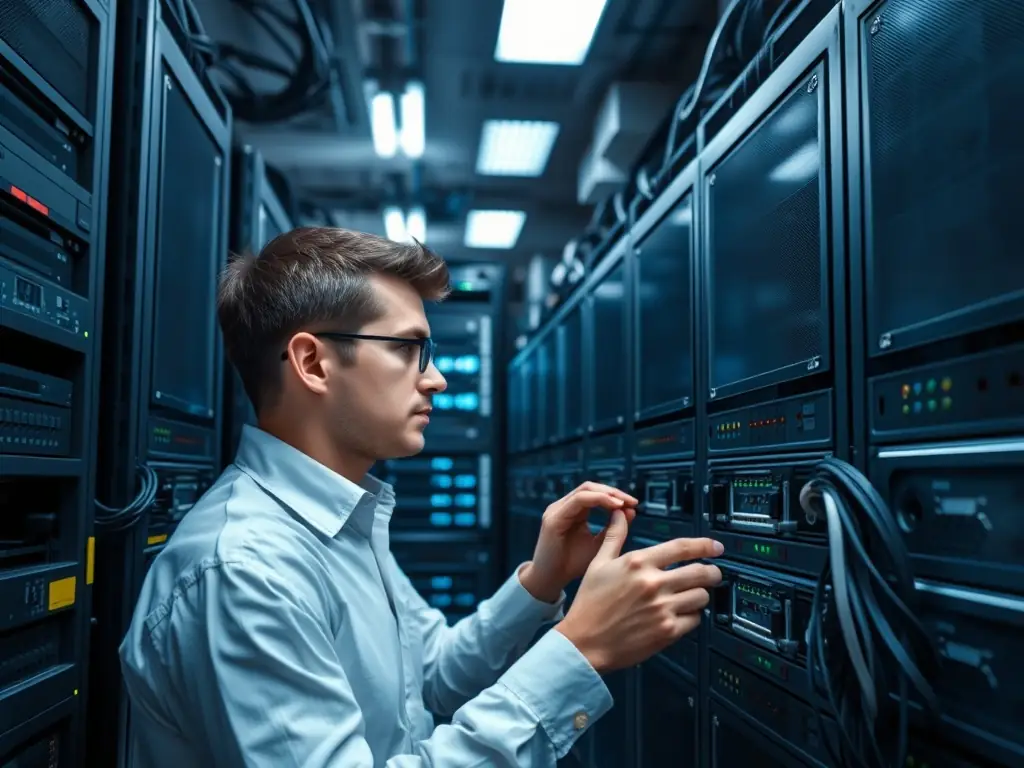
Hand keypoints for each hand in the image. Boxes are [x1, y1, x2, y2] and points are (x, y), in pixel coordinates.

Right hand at [520, 482, 637, 603]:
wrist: (551, 580)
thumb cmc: (573, 565)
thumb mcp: (599, 545)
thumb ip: (613, 529)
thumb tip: (631, 510)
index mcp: (573, 511)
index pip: (596, 493)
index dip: (616, 495)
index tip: (634, 504)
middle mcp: (563, 506)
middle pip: (591, 487)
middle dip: (614, 492)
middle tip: (632, 501)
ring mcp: (557, 510)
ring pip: (585, 490)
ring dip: (607, 494)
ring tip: (623, 503)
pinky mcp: (554, 518)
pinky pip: (578, 500)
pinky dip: (598, 500)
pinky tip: (612, 506)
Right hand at [554, 511, 723, 673]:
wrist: (584, 643)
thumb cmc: (589, 604)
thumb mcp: (598, 564)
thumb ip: (615, 537)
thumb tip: (620, 514)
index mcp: (637, 562)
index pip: (681, 547)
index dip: (704, 545)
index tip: (715, 547)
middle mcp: (653, 583)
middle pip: (700, 572)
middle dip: (712, 572)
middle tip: (713, 574)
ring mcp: (662, 608)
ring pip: (701, 596)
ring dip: (701, 595)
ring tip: (691, 596)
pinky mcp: (667, 631)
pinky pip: (695, 620)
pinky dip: (692, 616)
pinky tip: (681, 614)